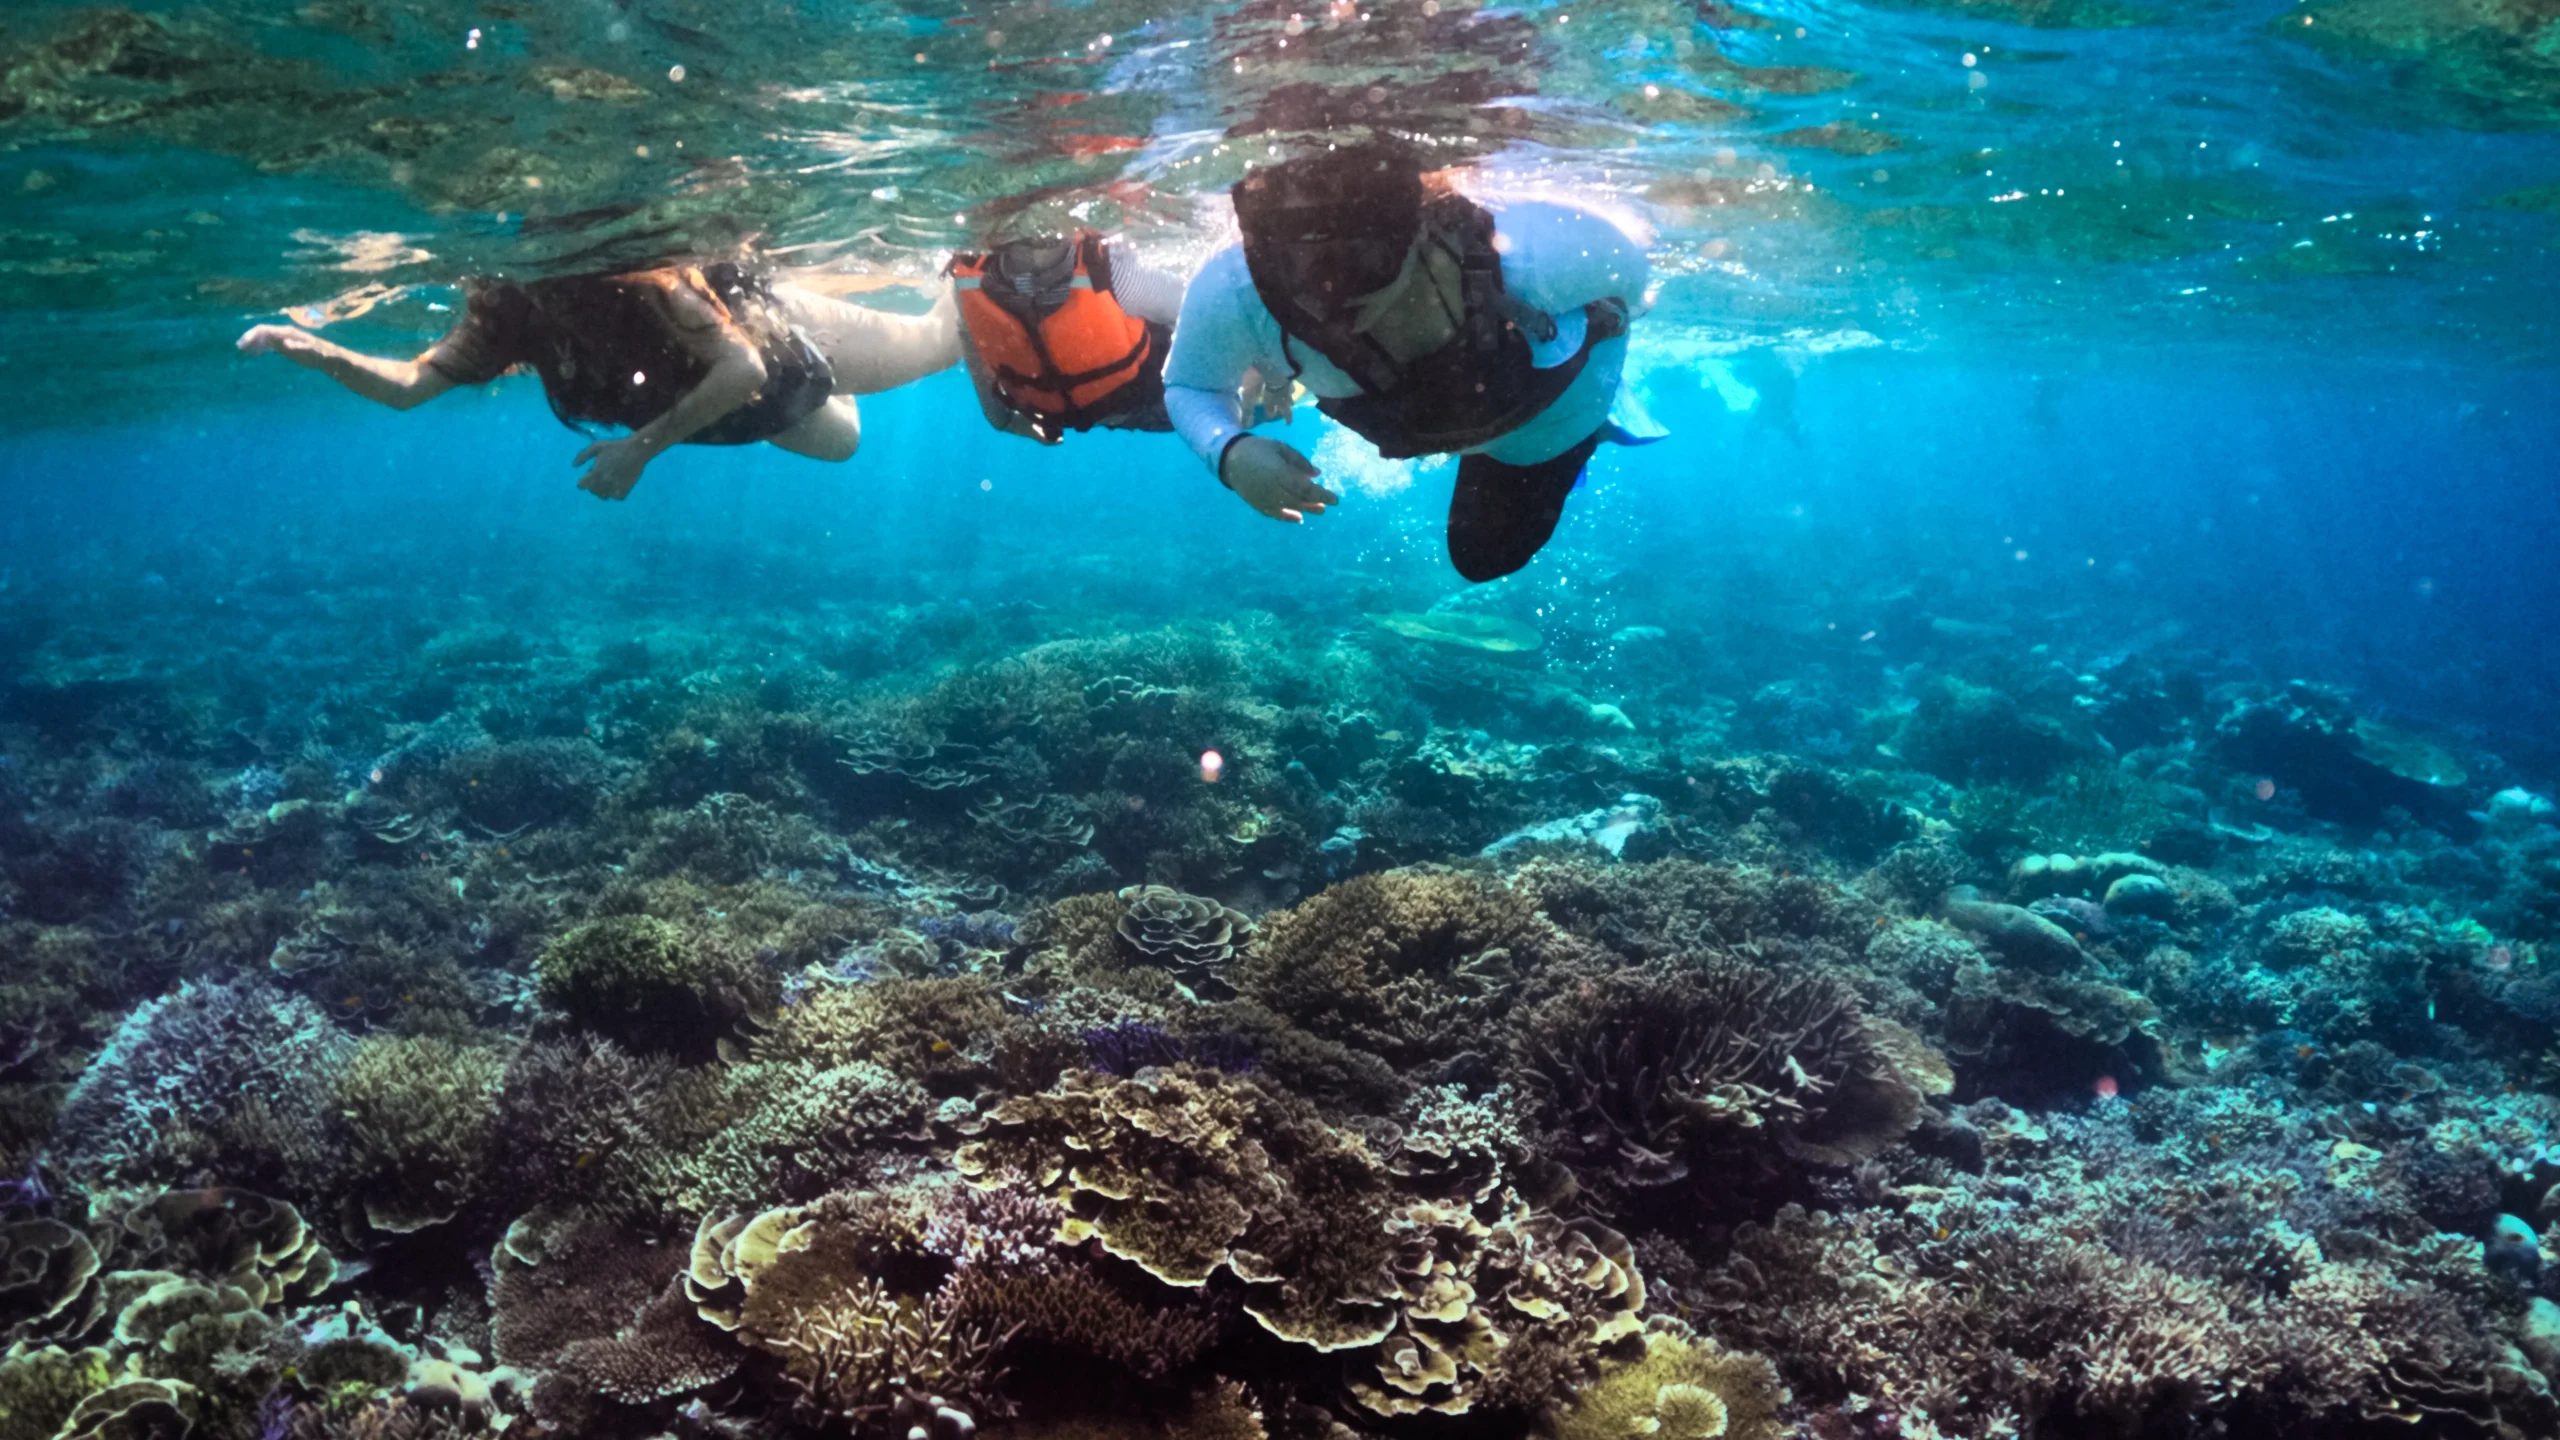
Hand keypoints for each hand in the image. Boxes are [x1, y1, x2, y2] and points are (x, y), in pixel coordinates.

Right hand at [236, 324, 314, 357]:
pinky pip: (268, 346)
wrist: (327, 357)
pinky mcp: (284, 347)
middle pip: (262, 333)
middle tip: (239, 348)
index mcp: (287, 333)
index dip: (253, 335)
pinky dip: (260, 349)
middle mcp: (283, 334)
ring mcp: (283, 340)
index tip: (244, 343)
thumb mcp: (311, 351)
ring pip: (263, 339)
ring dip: (253, 344)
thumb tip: (285, 344)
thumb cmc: (321, 353)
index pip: (265, 330)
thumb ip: (299, 347)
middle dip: (250, 339)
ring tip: (243, 352)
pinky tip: (254, 355)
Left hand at [575, 436, 655, 500]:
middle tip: (599, 478)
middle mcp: (604, 482)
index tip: (587, 477)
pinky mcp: (625, 489)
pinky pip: (616, 497)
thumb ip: (583, 455)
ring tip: (607, 483)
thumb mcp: (597, 446)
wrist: (637, 450)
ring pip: (604, 496)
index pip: (582, 485)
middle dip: (593, 485)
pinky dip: (615, 493)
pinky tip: (616, 486)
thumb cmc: (616, 447)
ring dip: (603, 490)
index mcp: (595, 472)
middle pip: (592, 491)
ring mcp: (615, 487)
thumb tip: (574, 465)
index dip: (583, 481)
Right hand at [1219, 436, 1338, 522]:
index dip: (1322, 494)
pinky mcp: (1257, 504)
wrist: (1230, 458)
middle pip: (1299, 499)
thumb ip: (1300, 461)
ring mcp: (1264, 498)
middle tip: (1327, 505)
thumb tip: (1318, 474)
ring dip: (1305, 509)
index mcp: (1279, 472)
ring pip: (1289, 507)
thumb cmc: (1259, 449)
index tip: (1335, 499)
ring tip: (1319, 510)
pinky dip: (1287, 517)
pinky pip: (1274, 513)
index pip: (1306, 488)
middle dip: (1315, 502)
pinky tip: (1298, 518)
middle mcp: (1272, 488)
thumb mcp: (1281, 448)